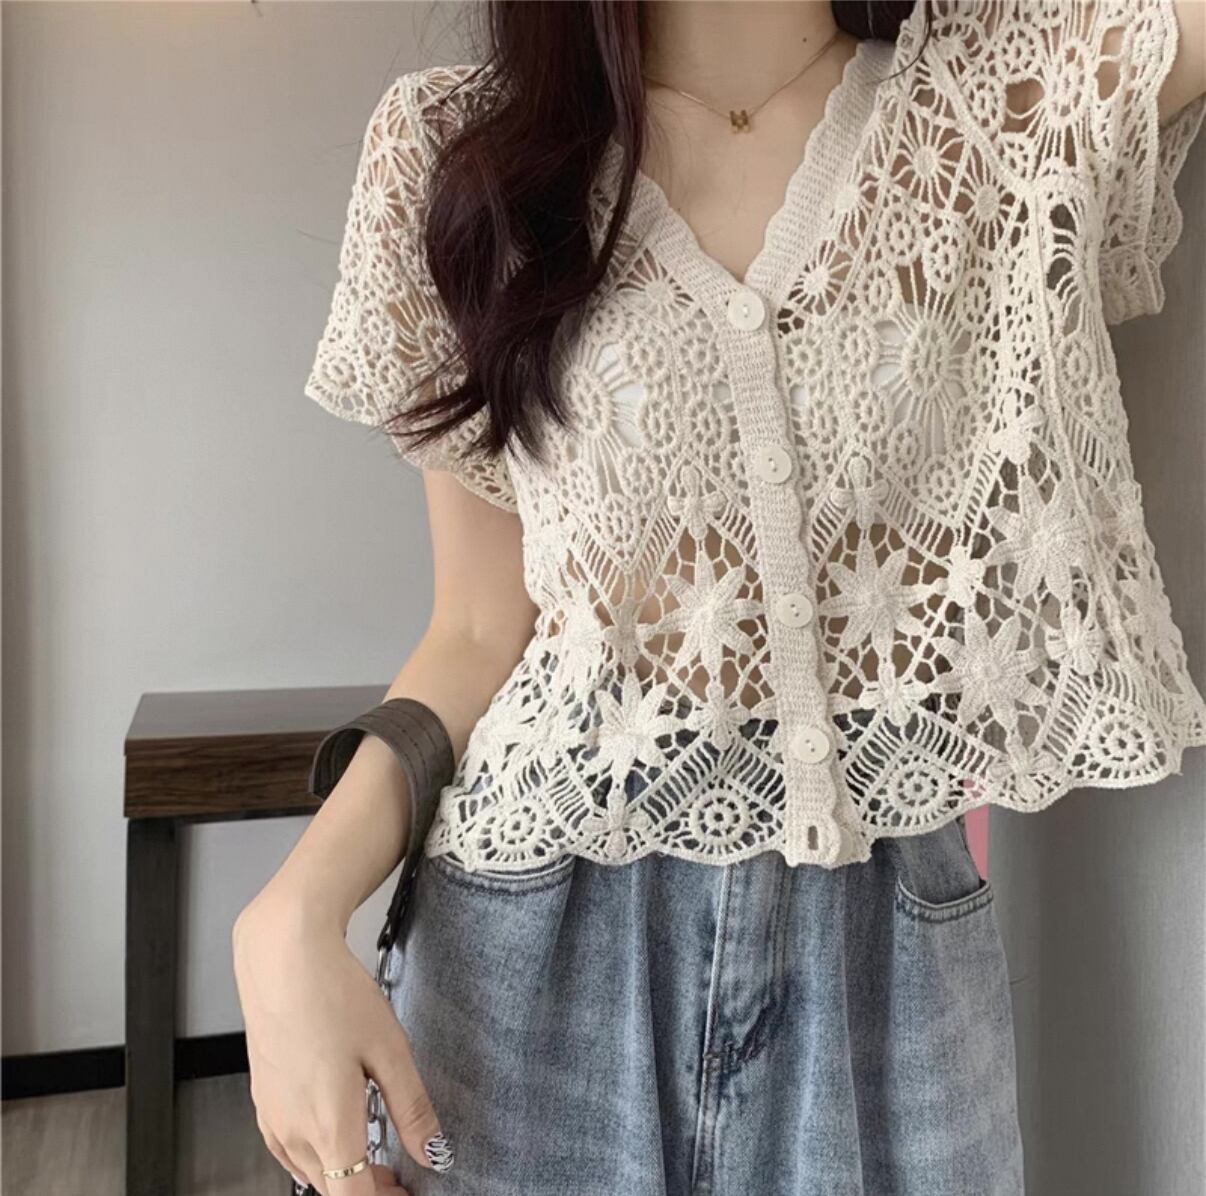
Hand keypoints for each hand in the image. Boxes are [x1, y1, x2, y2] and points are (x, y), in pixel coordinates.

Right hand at [232, 883, 451, 1194]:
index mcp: (328, 1125)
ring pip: (310, 1171)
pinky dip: (316, 1156)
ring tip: (376, 1158)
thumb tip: (432, 1152)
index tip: (408, 1194)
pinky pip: (288, 1149)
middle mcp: (293, 1131)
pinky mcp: (261, 1100)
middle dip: (370, 1190)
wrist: (283, 959)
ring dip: (343, 1175)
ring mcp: (272, 1117)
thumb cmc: (334, 996)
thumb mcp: (390, 1049)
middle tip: (402, 1180)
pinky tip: (334, 1135)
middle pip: (333, 1188)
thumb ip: (411, 1108)